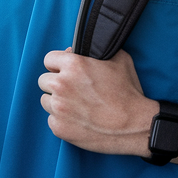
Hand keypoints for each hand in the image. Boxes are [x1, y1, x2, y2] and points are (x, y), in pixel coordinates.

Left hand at [38, 49, 157, 155]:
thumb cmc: (128, 92)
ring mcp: (58, 108)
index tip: (65, 71)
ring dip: (57, 102)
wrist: (134, 125)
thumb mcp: (119, 59)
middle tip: (73, 90)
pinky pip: (51, 120)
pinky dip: (62, 120)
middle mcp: (61, 85)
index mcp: (73, 65)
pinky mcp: (59, 127)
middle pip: (43, 81)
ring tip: (76, 106)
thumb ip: (95, 50)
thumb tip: (77, 50)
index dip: (58, 65)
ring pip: (45, 101)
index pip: (49, 59)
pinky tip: (78, 119)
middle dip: (56, 84)